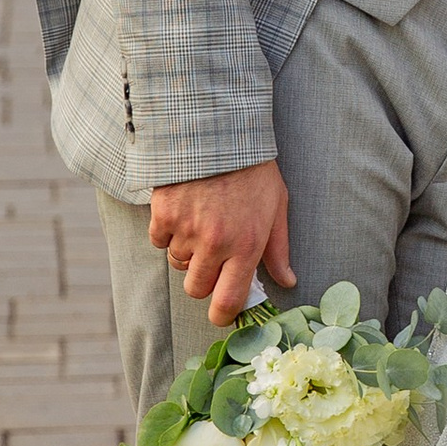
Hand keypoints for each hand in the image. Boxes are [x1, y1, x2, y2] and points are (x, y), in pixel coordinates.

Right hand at [148, 161, 296, 327]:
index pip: (226, 302)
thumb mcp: (276, 207)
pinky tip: (184, 209)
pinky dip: (167, 231)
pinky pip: (159, 240)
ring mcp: (186, 230)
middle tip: (212, 257)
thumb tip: (287, 281)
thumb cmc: (253, 169)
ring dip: (187, 251)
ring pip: (178, 263)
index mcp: (246, 246)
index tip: (220, 312)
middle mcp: (215, 244)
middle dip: (203, 279)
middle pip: (196, 289)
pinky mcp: (162, 214)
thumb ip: (278, 249)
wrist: (218, 130)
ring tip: (202, 221)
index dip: (221, 315)